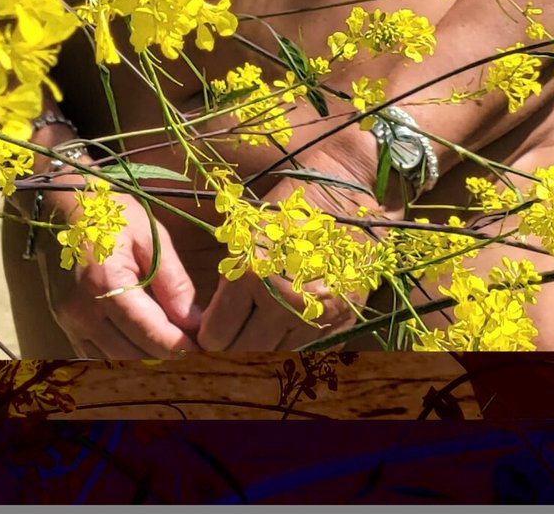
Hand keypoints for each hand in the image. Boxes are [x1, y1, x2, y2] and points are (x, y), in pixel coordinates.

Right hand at [37, 185, 203, 356]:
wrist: (59, 204)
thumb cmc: (109, 213)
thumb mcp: (149, 235)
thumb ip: (173, 282)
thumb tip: (195, 323)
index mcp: (107, 284)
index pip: (152, 334)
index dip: (182, 346)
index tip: (203, 345)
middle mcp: (83, 311)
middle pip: (134, 354)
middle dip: (165, 352)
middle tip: (188, 340)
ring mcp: (68, 320)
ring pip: (115, 360)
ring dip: (142, 355)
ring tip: (165, 338)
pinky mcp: (62, 323)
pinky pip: (95, 353)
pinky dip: (119, 352)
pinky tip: (136, 337)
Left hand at [196, 153, 395, 354]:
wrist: (348, 196)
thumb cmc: (290, 207)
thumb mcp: (249, 232)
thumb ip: (230, 276)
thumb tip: (206, 319)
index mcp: (254, 273)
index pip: (218, 332)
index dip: (208, 335)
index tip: (206, 333)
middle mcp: (284, 300)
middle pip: (243, 350)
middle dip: (230, 348)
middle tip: (225, 341)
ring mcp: (315, 316)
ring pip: (274, 357)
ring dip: (261, 350)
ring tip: (253, 338)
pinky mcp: (340, 324)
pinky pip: (306, 353)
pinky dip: (291, 348)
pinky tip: (283, 335)